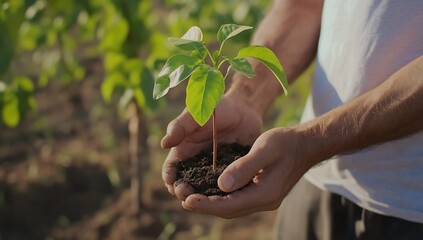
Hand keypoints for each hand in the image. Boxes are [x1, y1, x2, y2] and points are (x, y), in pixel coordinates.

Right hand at [161, 95, 261, 199]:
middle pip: (186, 185)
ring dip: (203, 198)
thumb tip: (164, 143)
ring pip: (205, 191)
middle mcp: (197, 165)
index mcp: (183, 152)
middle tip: (187, 196)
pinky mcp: (232, 174)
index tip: (172, 183)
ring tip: (205, 201)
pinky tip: (226, 198)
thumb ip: (181, 126)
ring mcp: (214, 172)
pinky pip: (227, 188)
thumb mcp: (196, 114)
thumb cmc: (215, 107)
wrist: (244, 109)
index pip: (171, 170)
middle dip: (184, 192)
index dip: (170, 178)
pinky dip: (224, 195)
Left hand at [180, 127, 311, 217]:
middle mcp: (264, 200)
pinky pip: (238, 200)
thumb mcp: (264, 149)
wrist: (305, 145)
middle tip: (183, 199)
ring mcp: (264, 198)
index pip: (229, 205)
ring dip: (212, 203)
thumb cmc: (285, 143)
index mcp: (265, 193)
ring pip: (232, 207)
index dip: (206, 204)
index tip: (187, 200)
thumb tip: (221, 186)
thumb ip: (244, 167)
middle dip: (205, 206)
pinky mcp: (262, 192)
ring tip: (191, 197)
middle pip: (229, 210)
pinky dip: (222, 197)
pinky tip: (210, 190)